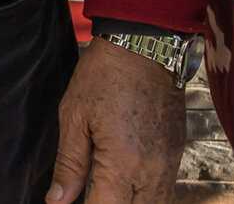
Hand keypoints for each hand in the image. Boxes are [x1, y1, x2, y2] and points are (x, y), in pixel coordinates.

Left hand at [47, 38, 184, 203]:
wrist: (145, 46)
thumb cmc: (104, 75)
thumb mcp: (74, 116)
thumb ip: (69, 164)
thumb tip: (56, 201)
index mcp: (123, 163)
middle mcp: (152, 171)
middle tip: (93, 195)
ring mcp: (169, 164)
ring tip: (108, 193)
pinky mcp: (177, 154)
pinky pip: (165, 192)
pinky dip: (147, 198)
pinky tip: (128, 189)